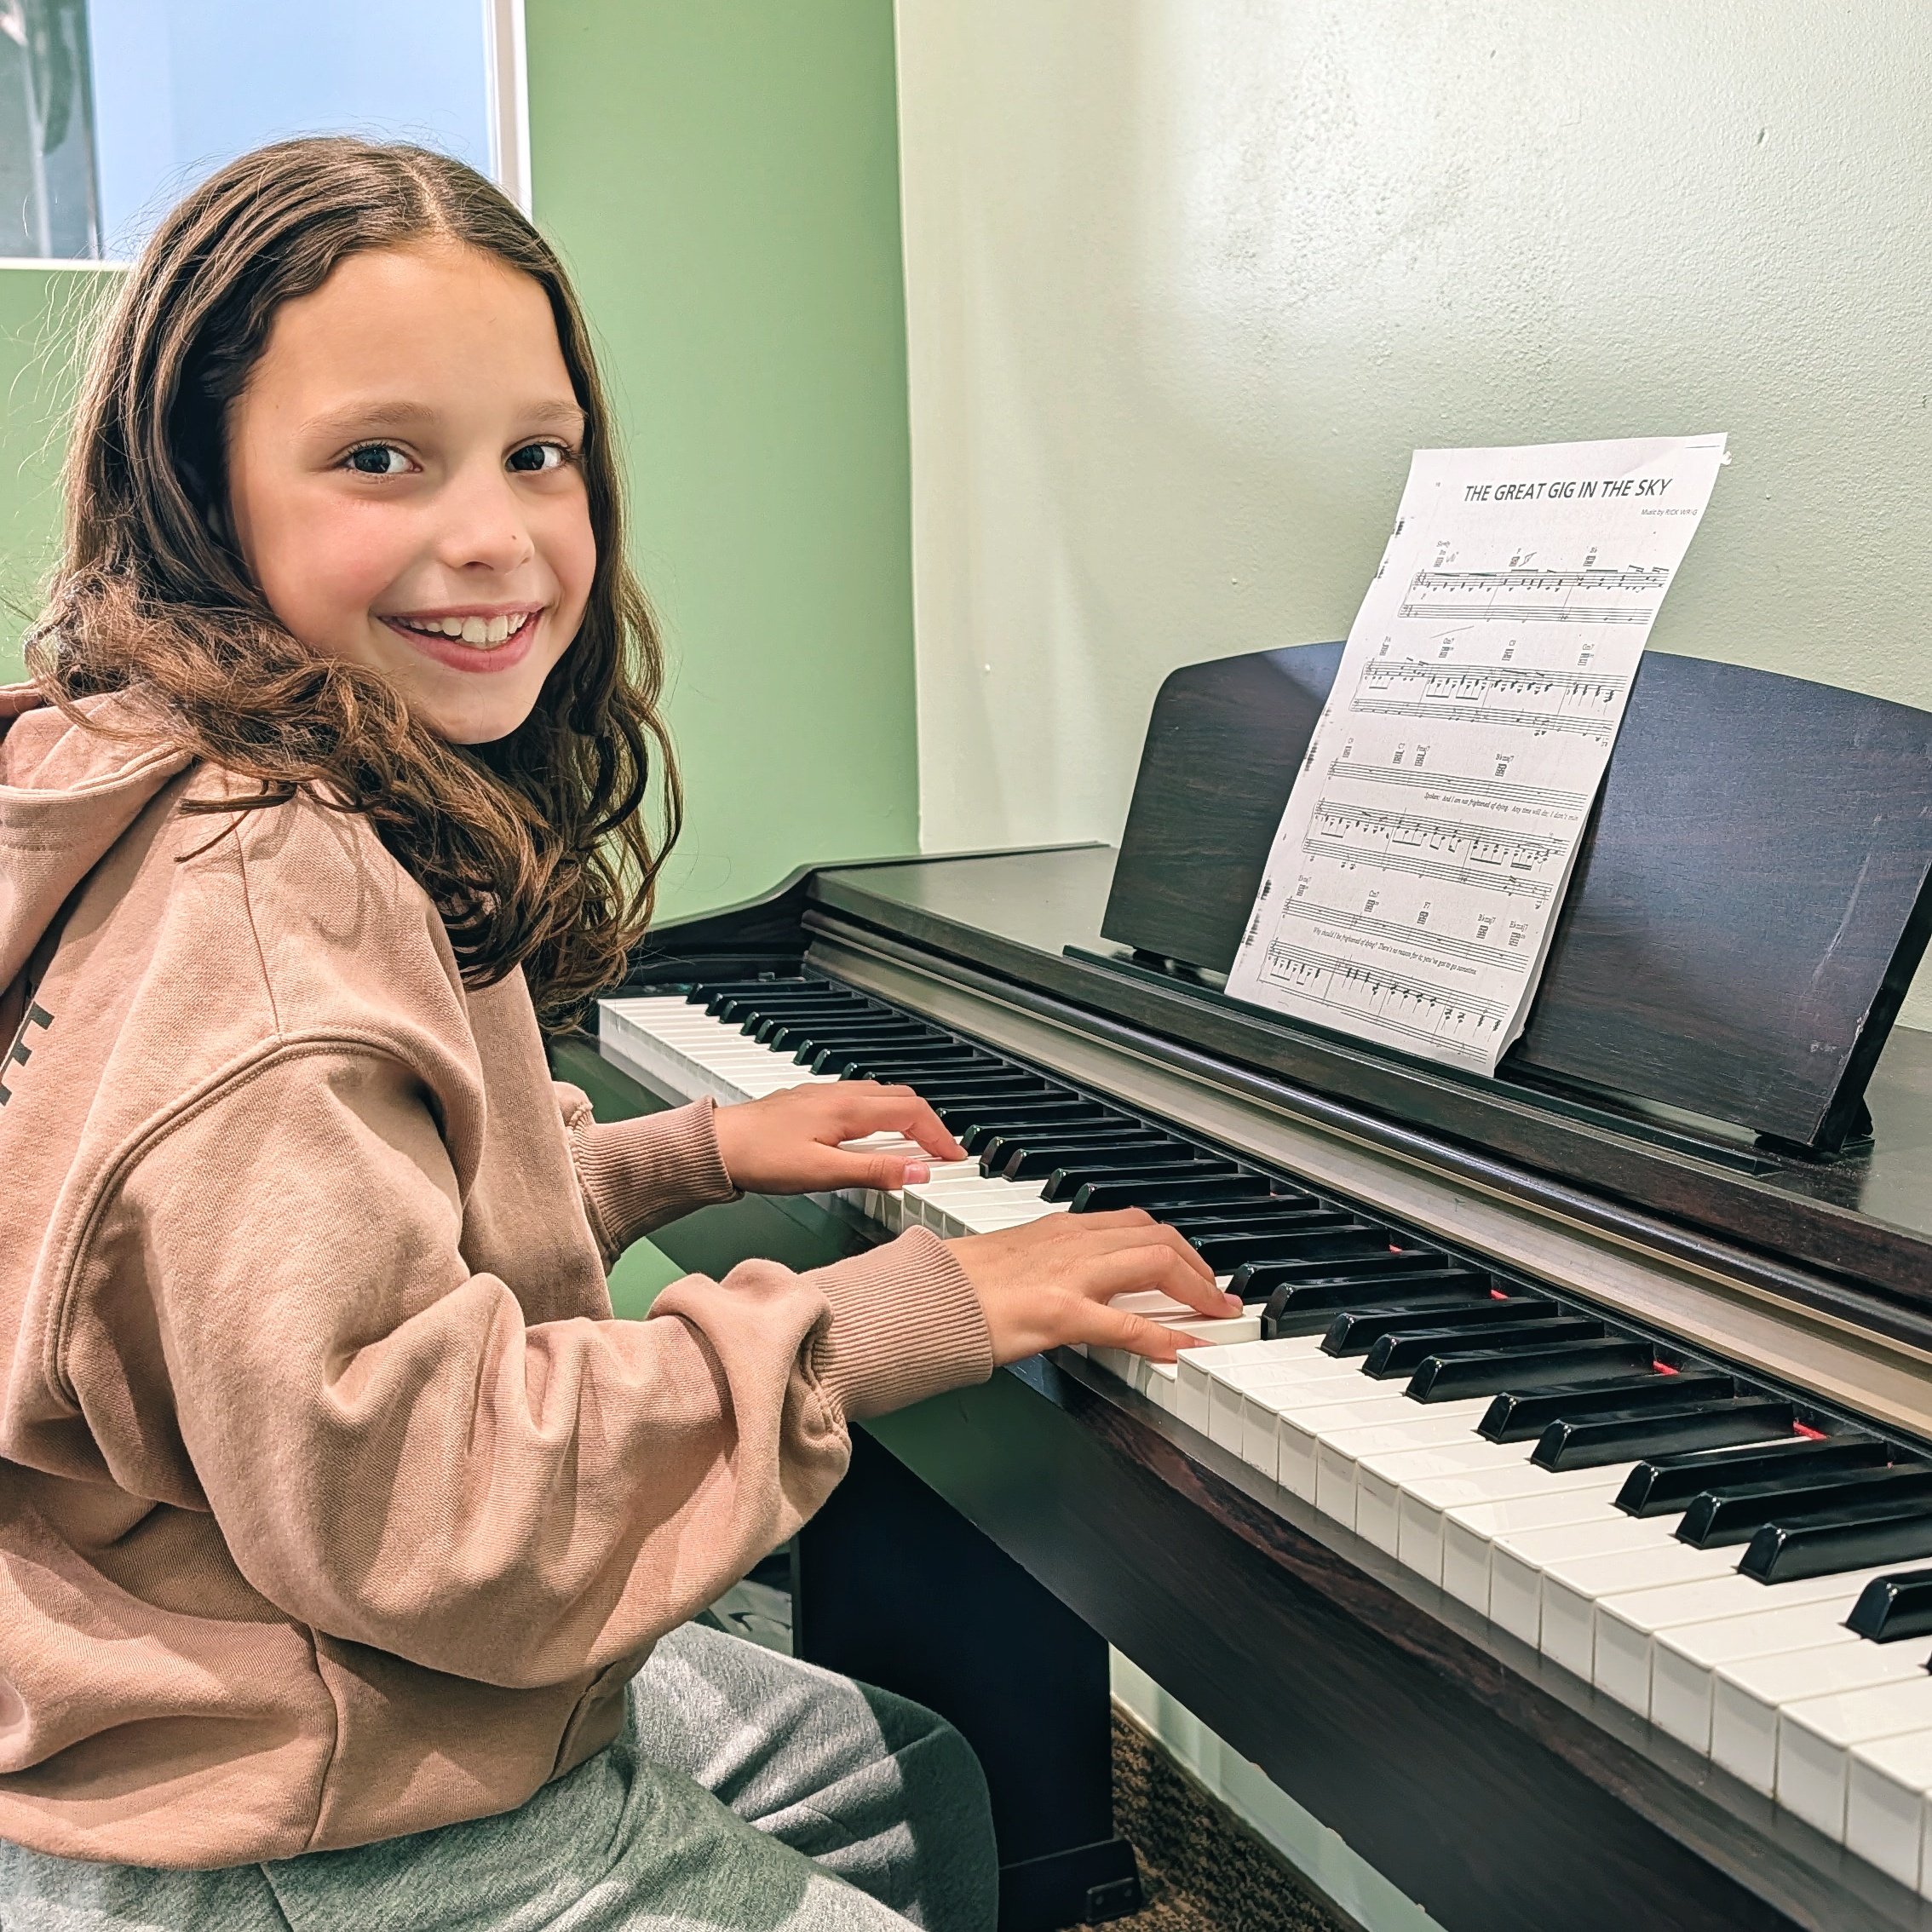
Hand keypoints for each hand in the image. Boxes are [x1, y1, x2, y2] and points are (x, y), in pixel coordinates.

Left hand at [712, 1081, 965, 1195]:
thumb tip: (918, 1172)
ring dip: (905, 1116)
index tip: (954, 1156)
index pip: (913, 1113)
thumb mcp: (824, 1173)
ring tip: (913, 1144)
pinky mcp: (809, 1103)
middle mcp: (840, 1094)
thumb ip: (874, 1172)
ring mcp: (824, 1095)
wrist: (717, 1145)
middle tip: (941, 1150)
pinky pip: (859, 1099)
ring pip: (880, 1096)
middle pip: (902, 1099)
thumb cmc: (761, 1157)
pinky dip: (880, 1114)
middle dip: (929, 1123)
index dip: (939, 1135)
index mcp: (849, 1109)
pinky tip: (870, 1135)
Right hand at [945, 1210, 1240, 1365]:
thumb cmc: (946, 1288)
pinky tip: (1183, 1349)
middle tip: (1217, 1292)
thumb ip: (1037, 1271)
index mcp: (1053, 1230)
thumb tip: (1057, 1290)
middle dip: (1196, 1263)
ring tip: (1215, 1313)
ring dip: (1195, 1288)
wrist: (915, 1300)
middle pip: (1155, 1236)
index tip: (1189, 1265)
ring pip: (1154, 1261)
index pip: (1129, 1224)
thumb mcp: (1003, 1266)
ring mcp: (1067, 1274)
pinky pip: (1129, 1324)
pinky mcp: (1060, 1312)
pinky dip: (1165, 1335)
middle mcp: (1067, 1241)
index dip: (1169, 1245)